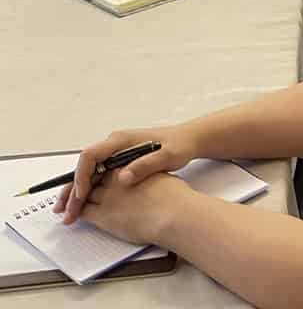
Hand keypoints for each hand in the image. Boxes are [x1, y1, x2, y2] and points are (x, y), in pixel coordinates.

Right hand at [53, 124, 198, 224]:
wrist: (190, 139)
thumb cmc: (180, 145)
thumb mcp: (167, 155)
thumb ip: (146, 165)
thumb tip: (123, 177)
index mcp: (121, 140)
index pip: (90, 156)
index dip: (82, 177)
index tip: (81, 196)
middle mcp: (114, 144)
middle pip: (84, 167)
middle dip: (72, 189)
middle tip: (65, 211)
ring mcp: (116, 152)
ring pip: (88, 173)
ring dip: (77, 192)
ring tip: (68, 213)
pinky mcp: (120, 160)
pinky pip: (98, 176)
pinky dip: (89, 190)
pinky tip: (85, 206)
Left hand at [77, 171, 191, 244]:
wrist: (173, 214)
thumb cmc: (174, 197)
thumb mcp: (162, 176)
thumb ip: (147, 173)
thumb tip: (146, 177)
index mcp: (129, 167)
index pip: (106, 168)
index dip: (98, 173)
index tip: (93, 177)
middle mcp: (115, 180)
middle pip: (92, 180)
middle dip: (82, 185)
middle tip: (73, 192)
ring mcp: (108, 197)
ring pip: (85, 196)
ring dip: (76, 200)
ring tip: (70, 205)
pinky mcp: (104, 215)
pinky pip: (84, 211)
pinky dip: (77, 212)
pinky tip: (76, 214)